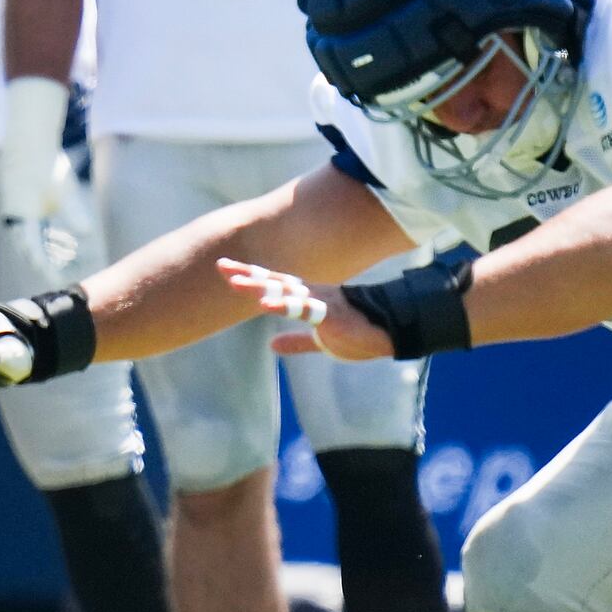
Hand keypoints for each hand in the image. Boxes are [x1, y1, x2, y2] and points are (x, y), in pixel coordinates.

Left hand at [215, 256, 389, 361]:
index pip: (275, 284)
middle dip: (248, 274)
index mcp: (308, 299)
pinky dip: (285, 304)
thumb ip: (297, 342)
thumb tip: (272, 346)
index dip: (252, 276)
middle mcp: (312, 295)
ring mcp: (321, 302)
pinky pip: (305, 308)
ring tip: (236, 283)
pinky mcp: (331, 314)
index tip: (226, 269)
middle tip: (220, 265)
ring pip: (286, 291)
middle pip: (275, 281)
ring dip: (260, 286)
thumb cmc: (359, 333)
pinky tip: (266, 303)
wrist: (391, 333)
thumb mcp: (321, 341)